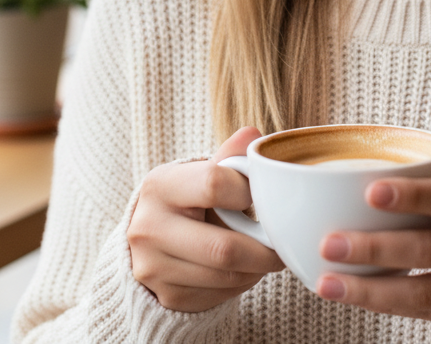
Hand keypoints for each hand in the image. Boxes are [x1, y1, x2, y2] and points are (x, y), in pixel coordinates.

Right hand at [127, 126, 285, 311]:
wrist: (152, 236)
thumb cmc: (189, 197)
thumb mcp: (202, 171)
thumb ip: (229, 157)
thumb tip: (254, 135)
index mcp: (160, 185)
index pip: (214, 185)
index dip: (247, 191)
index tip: (259, 195)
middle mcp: (148, 228)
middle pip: (223, 247)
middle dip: (264, 249)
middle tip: (282, 242)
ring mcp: (153, 267)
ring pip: (225, 277)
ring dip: (256, 269)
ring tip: (266, 254)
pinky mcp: (166, 296)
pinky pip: (218, 295)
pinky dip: (241, 284)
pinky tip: (244, 268)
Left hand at [314, 173, 430, 329]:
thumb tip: (366, 173)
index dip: (413, 196)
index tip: (370, 191)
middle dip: (377, 248)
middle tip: (331, 242)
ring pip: (423, 292)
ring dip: (369, 289)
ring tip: (326, 282)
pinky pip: (423, 312)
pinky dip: (383, 303)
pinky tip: (351, 294)